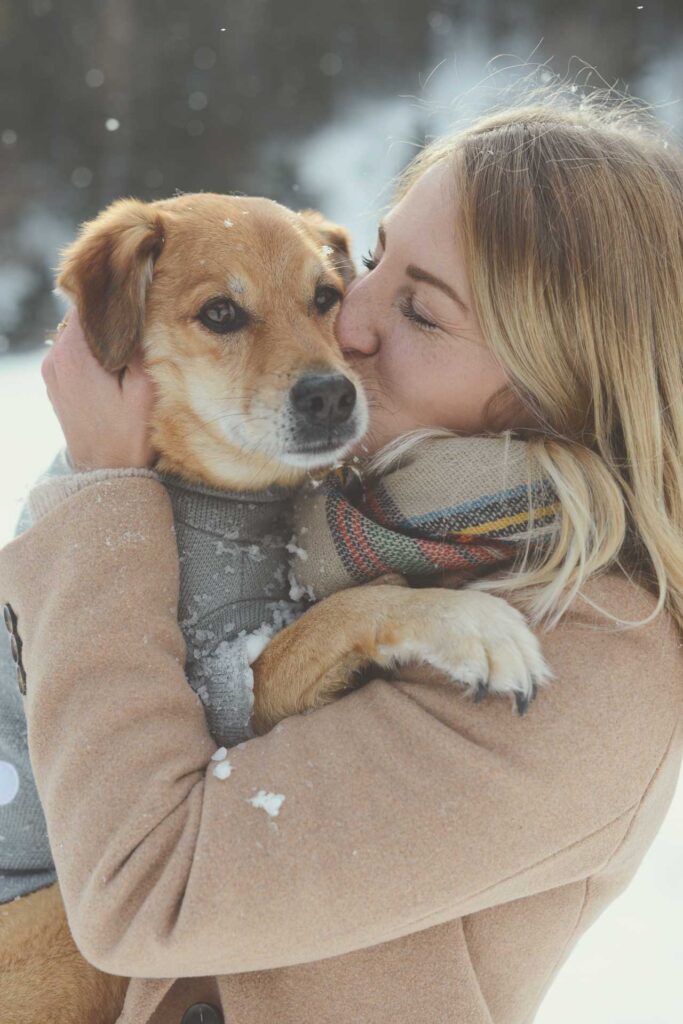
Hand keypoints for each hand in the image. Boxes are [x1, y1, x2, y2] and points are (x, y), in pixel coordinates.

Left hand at [41, 309, 156, 470]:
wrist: (108, 475)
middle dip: (110, 316)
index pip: (87, 302)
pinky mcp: (57, 383)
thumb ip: (141, 346)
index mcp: (72, 354)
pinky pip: (75, 353)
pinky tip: (117, 365)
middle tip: (140, 319)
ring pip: (79, 334)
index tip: (136, 294)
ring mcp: (52, 372)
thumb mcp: (146, 390)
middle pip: (82, 317)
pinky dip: (95, 352)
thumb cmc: (129, 437)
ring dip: (103, 335)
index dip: (112, 295)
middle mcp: (54, 359)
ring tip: (131, 345)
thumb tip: (140, 311)